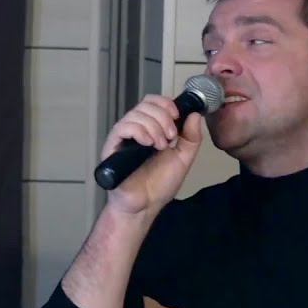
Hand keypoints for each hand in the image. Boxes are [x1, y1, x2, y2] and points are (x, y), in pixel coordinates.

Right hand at [98, 94, 204, 216]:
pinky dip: (139, 131)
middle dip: (163, 118)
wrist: (145, 205)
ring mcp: (123, 138)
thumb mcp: (184, 158)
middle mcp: (136, 130)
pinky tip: (148, 144)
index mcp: (151, 129)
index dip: (165, 104)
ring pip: (136, 114)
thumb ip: (192, 137)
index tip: (177, 117)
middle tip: (170, 138)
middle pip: (145, 104)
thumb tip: (195, 114)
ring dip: (154, 127)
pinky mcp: (112, 147)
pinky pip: (123, 127)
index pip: (153, 102)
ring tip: (160, 146)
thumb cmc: (159, 185)